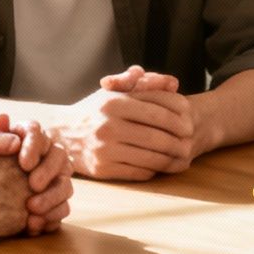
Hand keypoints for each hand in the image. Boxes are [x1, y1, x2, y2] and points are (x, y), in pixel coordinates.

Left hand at [0, 115, 73, 235]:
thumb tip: (4, 121)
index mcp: (19, 136)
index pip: (36, 132)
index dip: (35, 146)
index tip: (24, 163)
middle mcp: (39, 157)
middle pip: (59, 156)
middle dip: (50, 171)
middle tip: (33, 185)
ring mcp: (46, 181)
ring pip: (65, 184)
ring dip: (53, 197)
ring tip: (31, 209)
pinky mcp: (46, 204)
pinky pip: (60, 210)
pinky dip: (51, 217)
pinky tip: (33, 225)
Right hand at [54, 68, 196, 180]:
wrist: (62, 134)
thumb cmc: (95, 111)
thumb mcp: (114, 90)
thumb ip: (143, 82)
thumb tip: (172, 82)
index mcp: (113, 103)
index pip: (156, 111)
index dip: (178, 119)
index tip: (190, 124)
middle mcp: (108, 126)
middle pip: (156, 136)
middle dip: (178, 141)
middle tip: (190, 143)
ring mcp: (104, 150)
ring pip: (149, 157)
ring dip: (170, 158)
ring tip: (182, 156)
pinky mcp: (103, 169)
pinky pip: (138, 171)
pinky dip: (154, 169)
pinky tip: (161, 165)